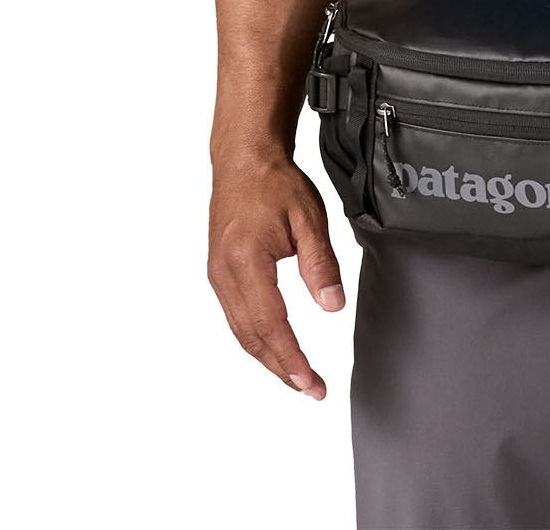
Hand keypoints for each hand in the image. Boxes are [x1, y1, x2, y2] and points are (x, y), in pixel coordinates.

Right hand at [208, 150, 346, 399]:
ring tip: (296, 376)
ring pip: (241, 332)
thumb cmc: (275, 183)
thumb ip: (320, 264)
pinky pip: (236, 317)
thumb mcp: (309, 218)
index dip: (292, 359)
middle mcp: (224, 275)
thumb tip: (332, 306)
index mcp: (246, 262)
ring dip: (268, 358)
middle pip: (252, 338)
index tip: (312, 383)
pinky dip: (256, 338)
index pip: (271, 326)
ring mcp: (217, 276)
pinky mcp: (218, 273)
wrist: (243, 159)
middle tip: (310, 389)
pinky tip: (273, 346)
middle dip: (281, 369)